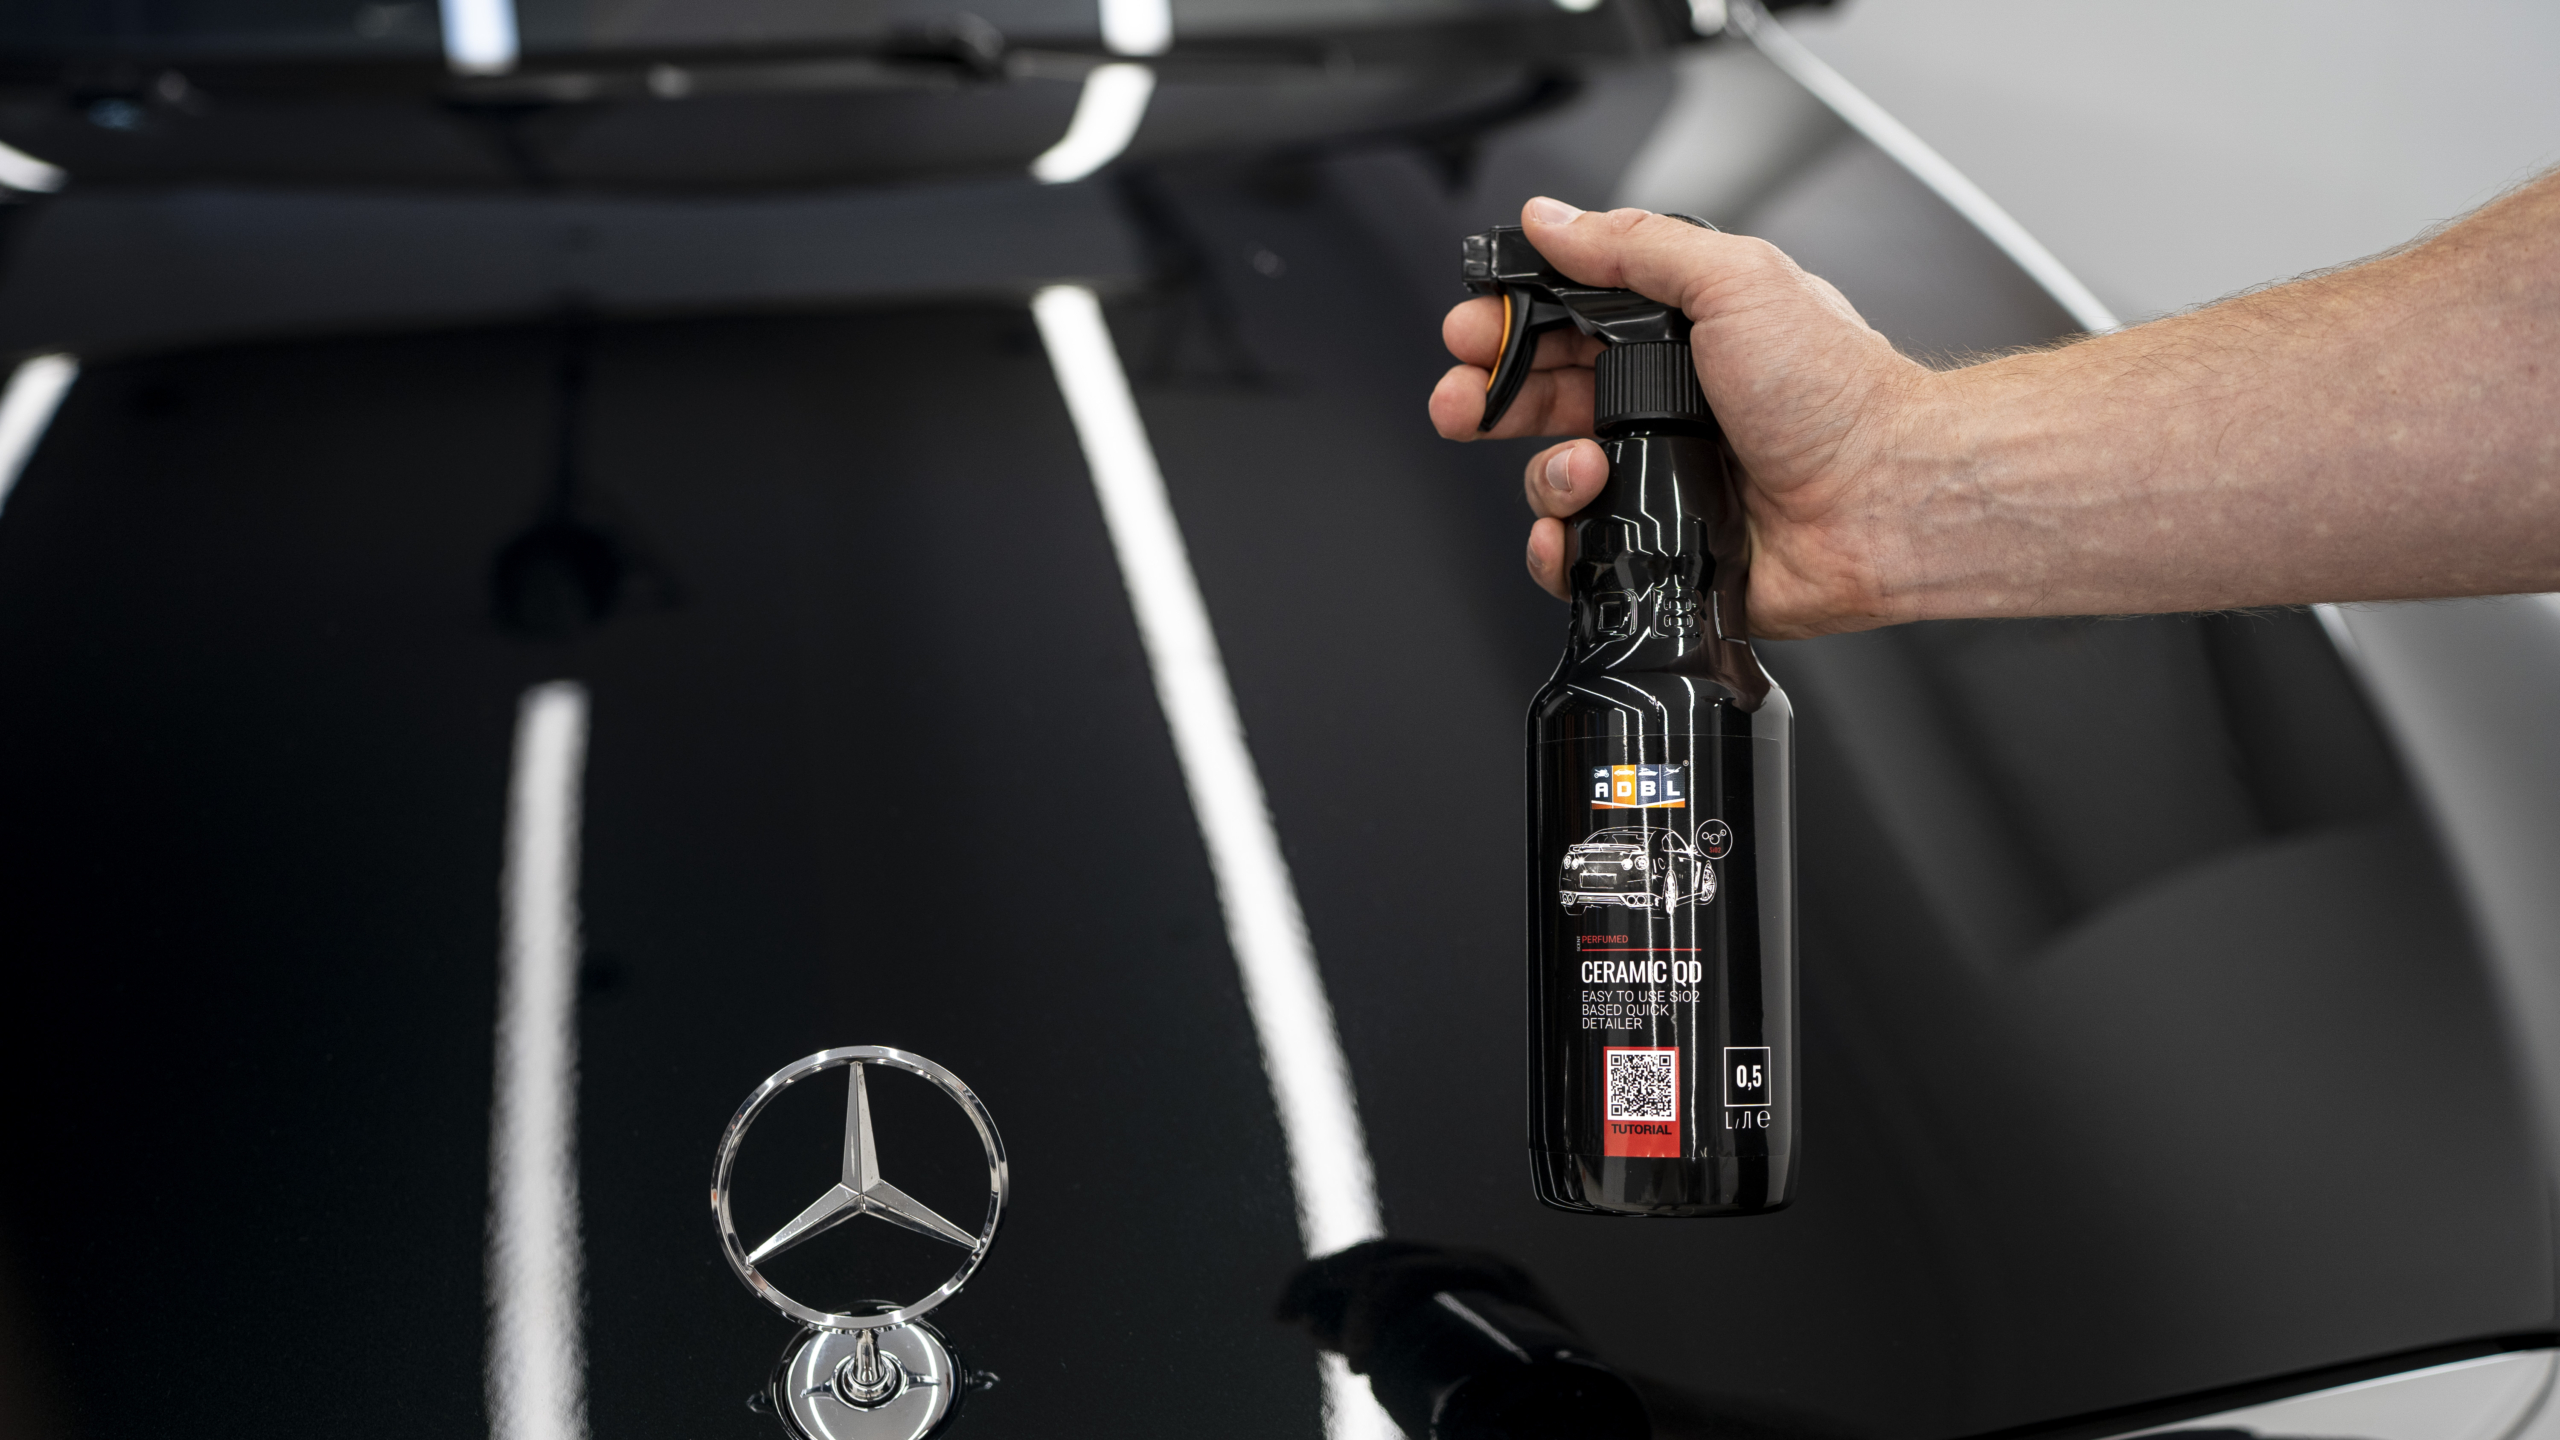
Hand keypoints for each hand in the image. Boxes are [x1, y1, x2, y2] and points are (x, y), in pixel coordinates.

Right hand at [1428, 197, 1927, 639]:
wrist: (1887, 499)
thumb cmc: (1837, 394)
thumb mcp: (1735, 279)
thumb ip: (1635, 247)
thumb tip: (1554, 220)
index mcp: (1681, 332)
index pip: (1567, 318)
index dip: (1509, 324)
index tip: (1471, 328)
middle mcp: (1666, 403)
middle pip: (1540, 397)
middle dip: (1488, 395)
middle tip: (1462, 400)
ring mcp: (1661, 476)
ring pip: (1551, 474)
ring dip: (1543, 471)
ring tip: (1579, 464)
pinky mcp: (1664, 545)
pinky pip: (1580, 552)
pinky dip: (1559, 546)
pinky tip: (1573, 530)